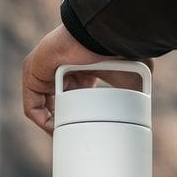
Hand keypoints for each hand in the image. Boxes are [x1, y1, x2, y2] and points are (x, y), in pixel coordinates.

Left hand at [22, 25, 151, 133]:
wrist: (98, 36)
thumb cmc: (116, 50)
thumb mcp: (129, 76)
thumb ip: (132, 92)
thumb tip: (143, 112)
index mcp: (80, 69)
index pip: (74, 98)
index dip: (78, 118)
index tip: (86, 132)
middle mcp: (59, 69)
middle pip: (56, 105)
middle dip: (65, 125)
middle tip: (76, 141)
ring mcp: (43, 71)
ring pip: (43, 108)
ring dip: (54, 126)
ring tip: (68, 139)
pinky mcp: (32, 75)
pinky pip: (32, 106)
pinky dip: (44, 122)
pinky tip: (57, 132)